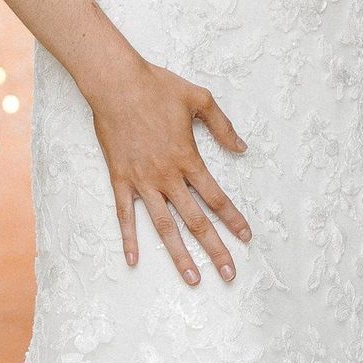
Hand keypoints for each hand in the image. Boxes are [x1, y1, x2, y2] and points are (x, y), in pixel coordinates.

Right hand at [87, 57, 249, 285]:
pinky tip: (133, 261)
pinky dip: (129, 239)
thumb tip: (242, 148)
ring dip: (179, 255)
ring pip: (164, 227)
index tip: (246, 238)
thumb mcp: (199, 99)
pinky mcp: (120, 179)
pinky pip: (124, 216)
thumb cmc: (157, 87)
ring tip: (192, 279)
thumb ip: (222, 126)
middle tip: (229, 274)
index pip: (217, 198)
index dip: (234, 220)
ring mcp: (142, 181)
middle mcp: (168, 177)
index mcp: (188, 159)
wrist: (116, 83)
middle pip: (196, 221)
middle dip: (215, 249)